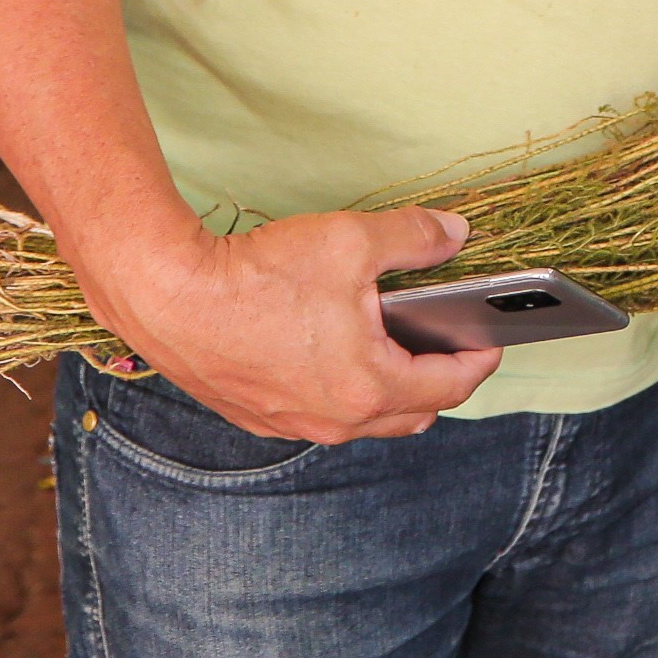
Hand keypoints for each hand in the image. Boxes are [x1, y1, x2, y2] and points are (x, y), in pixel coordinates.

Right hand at [68, 205, 499, 442]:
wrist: (166, 296)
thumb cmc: (256, 275)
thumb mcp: (350, 240)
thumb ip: (413, 237)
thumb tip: (454, 233)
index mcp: (368, 386)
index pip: (449, 386)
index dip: (479, 360)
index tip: (490, 341)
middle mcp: (333, 420)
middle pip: (412, 414)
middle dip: (440, 382)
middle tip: (449, 345)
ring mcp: (292, 424)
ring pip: (364, 420)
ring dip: (389, 390)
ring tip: (394, 346)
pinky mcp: (257, 416)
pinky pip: (319, 414)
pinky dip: (343, 391)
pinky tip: (335, 352)